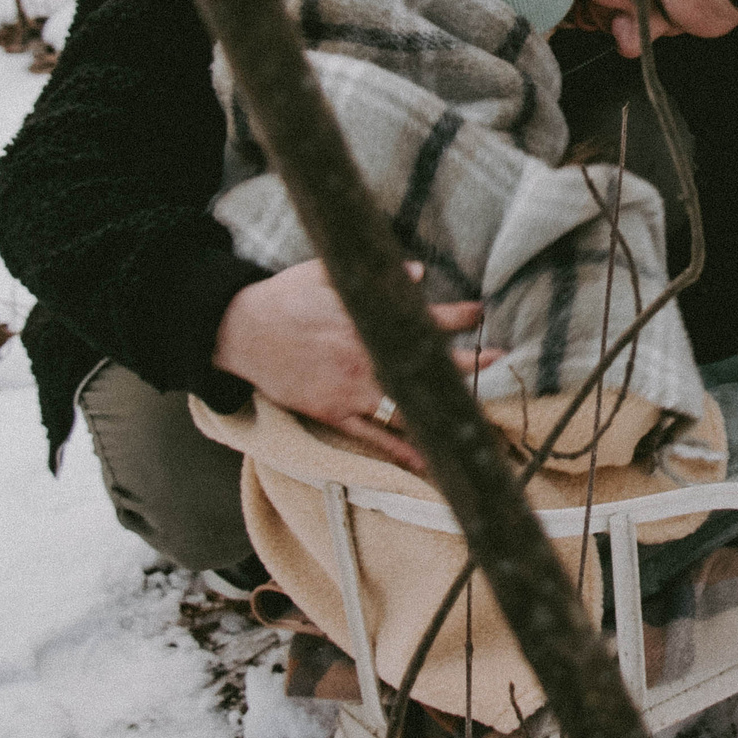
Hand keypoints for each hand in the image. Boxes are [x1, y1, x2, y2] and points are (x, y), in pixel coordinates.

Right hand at [214, 260, 506, 470]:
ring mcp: (351, 389)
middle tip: (497, 358)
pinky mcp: (335, 413)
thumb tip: (417, 272)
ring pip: (407, 402)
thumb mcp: (323, 274)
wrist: (240, 333)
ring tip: (478, 414)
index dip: (456, 316)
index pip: (422, 318)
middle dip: (466, 361)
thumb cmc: (283, 299)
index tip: (480, 312)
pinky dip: (403, 452)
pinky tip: (430, 465)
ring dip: (442, 406)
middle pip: (425, 363)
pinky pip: (375, 438)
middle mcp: (365, 357)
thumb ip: (372, 276)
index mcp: (365, 321)